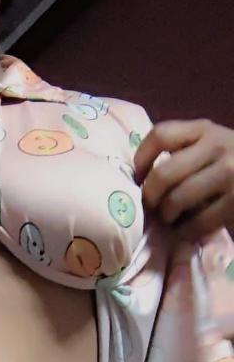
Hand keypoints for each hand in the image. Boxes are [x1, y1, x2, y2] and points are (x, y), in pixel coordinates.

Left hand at [132, 118, 233, 241]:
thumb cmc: (231, 165)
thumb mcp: (211, 147)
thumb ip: (184, 152)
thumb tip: (141, 177)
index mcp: (205, 130)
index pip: (161, 135)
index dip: (141, 158)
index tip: (137, 178)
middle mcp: (217, 146)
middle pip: (163, 174)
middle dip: (150, 197)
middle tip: (151, 207)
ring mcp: (229, 173)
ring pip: (177, 200)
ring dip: (167, 216)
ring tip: (169, 219)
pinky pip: (198, 221)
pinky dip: (186, 231)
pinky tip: (187, 230)